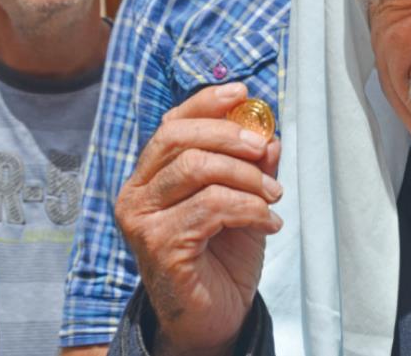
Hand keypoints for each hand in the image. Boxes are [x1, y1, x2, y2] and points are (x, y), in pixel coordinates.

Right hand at [115, 83, 282, 355]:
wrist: (214, 317)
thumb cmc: (223, 257)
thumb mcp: (245, 201)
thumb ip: (253, 167)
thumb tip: (269, 134)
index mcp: (151, 176)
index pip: (171, 124)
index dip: (206, 102)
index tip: (242, 92)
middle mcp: (136, 193)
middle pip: (179, 137)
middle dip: (231, 136)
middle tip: (266, 152)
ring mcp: (142, 219)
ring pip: (197, 168)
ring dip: (248, 178)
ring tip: (274, 198)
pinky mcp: (158, 245)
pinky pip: (212, 207)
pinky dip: (250, 209)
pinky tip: (270, 224)